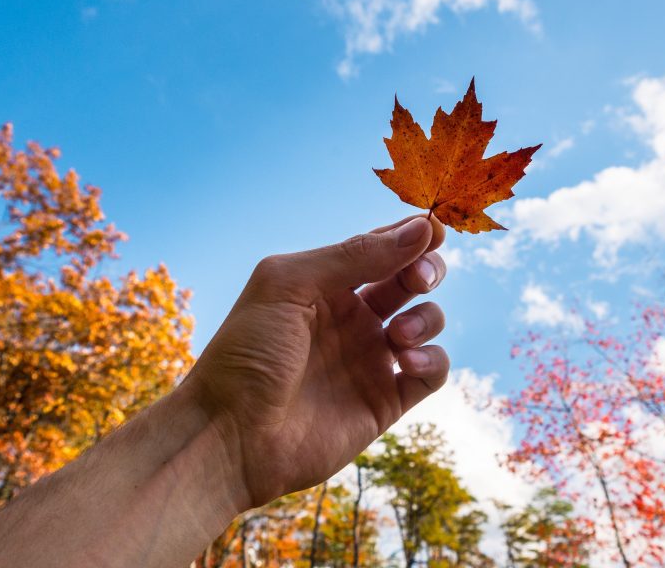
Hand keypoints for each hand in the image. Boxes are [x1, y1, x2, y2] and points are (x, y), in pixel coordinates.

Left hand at [187, 215, 448, 508]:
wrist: (231, 436)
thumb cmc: (246, 355)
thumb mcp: (289, 285)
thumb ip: (354, 255)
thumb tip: (420, 228)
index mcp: (324, 286)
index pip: (379, 249)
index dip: (410, 236)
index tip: (434, 229)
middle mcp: (351, 319)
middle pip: (409, 280)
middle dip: (425, 271)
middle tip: (419, 279)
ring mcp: (370, 359)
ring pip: (426, 322)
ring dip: (427, 318)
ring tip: (397, 334)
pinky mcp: (385, 401)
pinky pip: (431, 372)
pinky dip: (433, 359)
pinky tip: (406, 360)